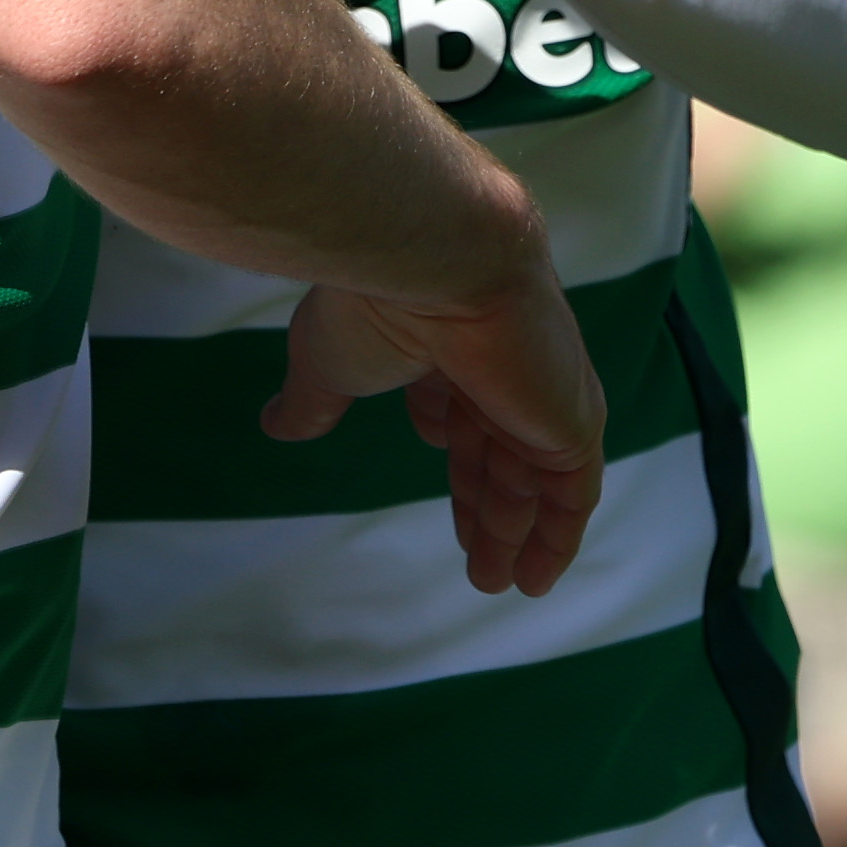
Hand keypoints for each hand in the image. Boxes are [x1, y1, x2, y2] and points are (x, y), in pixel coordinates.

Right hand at [272, 272, 605, 596]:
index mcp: (446, 342)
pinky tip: (533, 578)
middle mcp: (499, 365)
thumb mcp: (325, 363)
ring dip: (514, 532)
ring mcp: (540, 394)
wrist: (442, 263)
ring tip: (493, 583)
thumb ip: (311, 401)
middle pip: (494, 446)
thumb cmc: (374, 305)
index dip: (447, 438)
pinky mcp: (571, 422)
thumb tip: (274, 424)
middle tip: (473, 561)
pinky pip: (571, 492)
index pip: (455, 401)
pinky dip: (556, 536)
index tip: (434, 455)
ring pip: (532, 475)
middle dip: (483, 503)